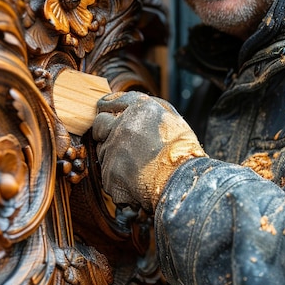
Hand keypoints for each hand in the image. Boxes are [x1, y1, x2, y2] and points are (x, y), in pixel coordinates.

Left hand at [92, 91, 206, 212]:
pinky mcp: (109, 173)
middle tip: (125, 144)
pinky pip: (107, 174)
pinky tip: (136, 179)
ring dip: (114, 157)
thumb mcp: (170, 117)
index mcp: (139, 108)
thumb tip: (126, 106)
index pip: (108, 102)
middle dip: (106, 132)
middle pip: (100, 125)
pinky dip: (118, 178)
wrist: (184, 182)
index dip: (108, 110)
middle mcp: (123, 125)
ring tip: (138, 165)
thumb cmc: (182, 152)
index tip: (108, 116)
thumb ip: (146, 107)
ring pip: (103, 150)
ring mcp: (114, 150)